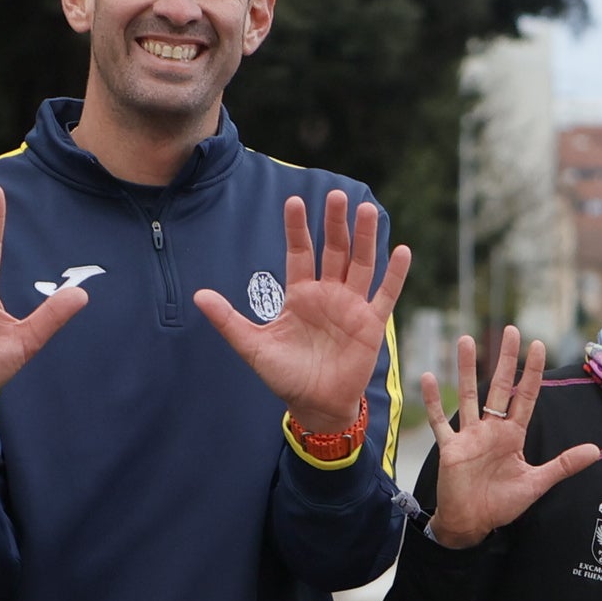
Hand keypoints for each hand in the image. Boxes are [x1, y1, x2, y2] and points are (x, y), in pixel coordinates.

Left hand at [194, 191, 413, 437]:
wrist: (315, 405)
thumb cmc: (285, 377)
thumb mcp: (253, 346)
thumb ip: (229, 320)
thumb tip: (198, 296)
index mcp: (300, 294)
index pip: (299, 252)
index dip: (297, 228)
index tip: (294, 201)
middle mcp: (328, 294)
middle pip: (333, 250)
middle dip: (334, 223)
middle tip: (334, 195)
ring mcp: (351, 306)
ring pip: (360, 263)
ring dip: (365, 238)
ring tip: (367, 209)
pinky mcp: (371, 323)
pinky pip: (386, 294)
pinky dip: (395, 274)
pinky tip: (402, 250)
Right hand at [422, 327, 601, 547]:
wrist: (472, 524)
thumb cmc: (502, 504)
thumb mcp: (537, 483)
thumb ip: (564, 465)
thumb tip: (596, 450)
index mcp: (513, 435)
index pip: (525, 397)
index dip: (532, 372)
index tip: (538, 345)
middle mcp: (491, 430)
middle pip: (500, 387)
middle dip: (506, 359)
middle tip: (511, 330)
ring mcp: (469, 436)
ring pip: (468, 395)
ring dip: (467, 369)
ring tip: (467, 340)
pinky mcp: (450, 448)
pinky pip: (439, 421)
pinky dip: (432, 402)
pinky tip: (427, 377)